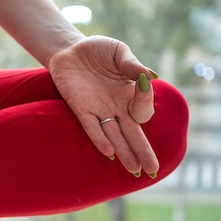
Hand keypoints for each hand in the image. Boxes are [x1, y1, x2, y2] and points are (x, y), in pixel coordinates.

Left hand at [47, 35, 158, 175]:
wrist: (68, 50)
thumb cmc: (97, 51)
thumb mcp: (118, 52)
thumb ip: (132, 64)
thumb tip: (151, 76)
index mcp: (130, 93)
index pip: (143, 107)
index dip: (145, 99)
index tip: (144, 83)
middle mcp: (117, 107)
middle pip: (133, 132)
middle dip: (143, 151)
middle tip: (153, 169)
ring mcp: (99, 110)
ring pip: (115, 136)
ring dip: (124, 152)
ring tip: (135, 170)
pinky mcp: (80, 109)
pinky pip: (91, 127)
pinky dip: (99, 139)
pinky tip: (109, 152)